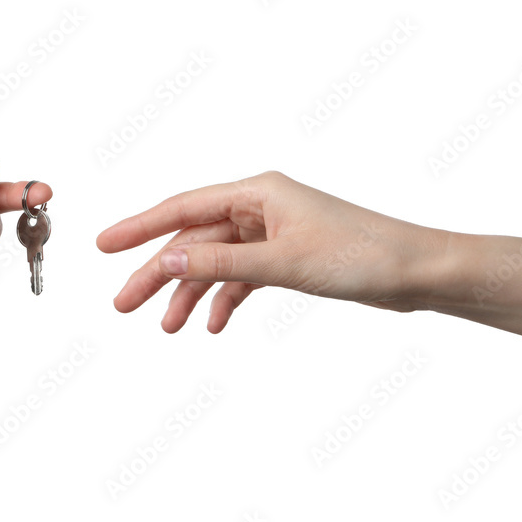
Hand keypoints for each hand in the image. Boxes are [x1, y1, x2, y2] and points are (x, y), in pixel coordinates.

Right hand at [96, 171, 444, 332]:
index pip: (183, 207)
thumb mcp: (284, 263)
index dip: (139, 228)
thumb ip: (222, 265)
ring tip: (168, 328)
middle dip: (158, 274)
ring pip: (215, 263)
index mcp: (257, 192)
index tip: (103, 246)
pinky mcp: (286, 258)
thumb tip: (167, 263)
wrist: (418, 273)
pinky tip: (214, 324)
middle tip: (124, 305)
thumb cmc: (362, 255)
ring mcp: (272, 233)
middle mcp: (260, 207)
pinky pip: (241, 278)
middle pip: (193, 239)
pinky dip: (225, 300)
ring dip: (190, 294)